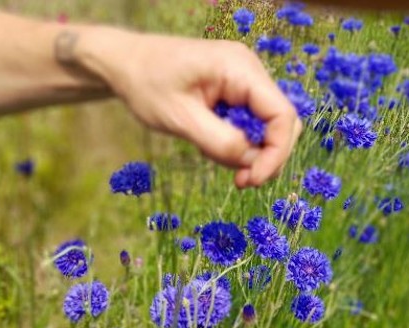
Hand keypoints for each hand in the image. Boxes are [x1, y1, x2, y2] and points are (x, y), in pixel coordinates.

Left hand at [90, 30, 301, 187]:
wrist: (126, 64)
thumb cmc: (147, 85)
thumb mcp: (181, 119)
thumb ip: (220, 142)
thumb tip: (253, 163)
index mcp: (240, 70)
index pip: (282, 115)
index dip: (275, 153)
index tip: (252, 180)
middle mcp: (250, 72)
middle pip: (281, 123)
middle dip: (267, 157)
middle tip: (240, 182)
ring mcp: (243, 82)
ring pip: (266, 127)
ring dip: (249, 153)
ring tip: (213, 157)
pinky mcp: (234, 93)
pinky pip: (249, 124)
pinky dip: (237, 144)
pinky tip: (210, 146)